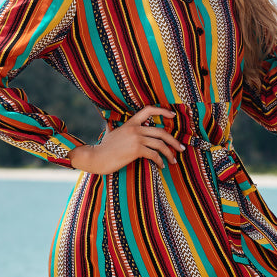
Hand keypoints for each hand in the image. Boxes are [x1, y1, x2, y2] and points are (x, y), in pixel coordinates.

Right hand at [70, 105, 184, 174]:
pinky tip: (161, 166)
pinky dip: (160, 161)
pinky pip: (154, 155)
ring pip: (160, 144)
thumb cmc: (102, 148)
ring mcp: (136, 139)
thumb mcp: (109, 133)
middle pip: (161, 132)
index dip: (162, 111)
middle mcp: (135, 129)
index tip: (173, 116)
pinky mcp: (136, 150)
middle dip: (174, 141)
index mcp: (130, 123)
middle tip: (181, 148)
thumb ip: (112, 127)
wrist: (95, 157)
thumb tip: (108, 122)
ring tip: (173, 160)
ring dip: (170, 153)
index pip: (148, 110)